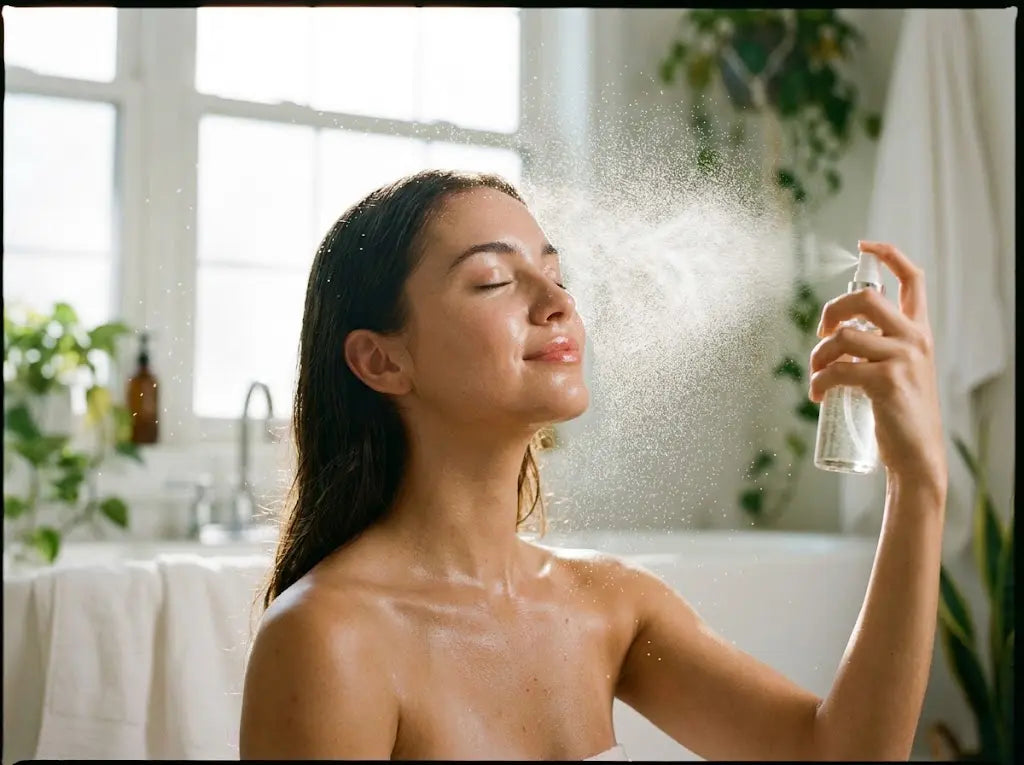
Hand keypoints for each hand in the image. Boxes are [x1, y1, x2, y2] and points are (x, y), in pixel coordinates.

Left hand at [808, 240, 946, 494]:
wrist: (916, 456)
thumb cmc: (900, 415)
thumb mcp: (899, 372)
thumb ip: (878, 349)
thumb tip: (836, 338)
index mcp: (919, 332)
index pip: (913, 280)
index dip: (889, 254)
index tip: (866, 244)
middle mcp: (914, 339)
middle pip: (865, 298)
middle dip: (831, 310)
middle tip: (822, 333)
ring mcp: (902, 358)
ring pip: (844, 336)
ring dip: (818, 355)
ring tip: (816, 375)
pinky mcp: (886, 381)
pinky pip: (837, 369)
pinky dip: (818, 381)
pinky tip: (818, 395)